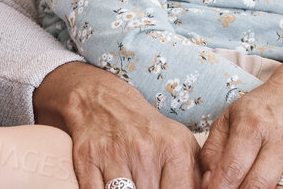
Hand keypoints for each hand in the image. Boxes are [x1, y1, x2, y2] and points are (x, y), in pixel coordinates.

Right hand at [39, 62, 199, 188]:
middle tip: (149, 184)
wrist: (103, 102)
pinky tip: (111, 186)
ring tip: (133, 185)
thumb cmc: (148, 131)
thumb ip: (196, 176)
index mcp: (174, 148)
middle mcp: (144, 150)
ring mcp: (113, 155)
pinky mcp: (87, 159)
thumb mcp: (181, 145)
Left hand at [197, 53, 282, 188]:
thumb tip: (207, 181)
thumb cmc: (263, 107)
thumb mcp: (230, 117)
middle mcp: (280, 142)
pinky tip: (263, 186)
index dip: (217, 188)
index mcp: (254, 125)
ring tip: (243, 188)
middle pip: (255, 187)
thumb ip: (213, 149)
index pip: (232, 170)